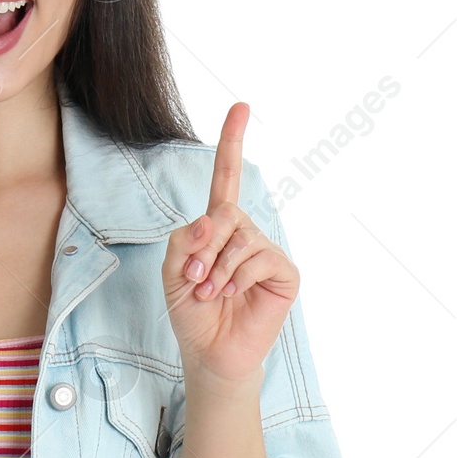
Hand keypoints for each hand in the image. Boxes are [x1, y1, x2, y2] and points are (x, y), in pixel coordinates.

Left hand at [160, 103, 298, 385]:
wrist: (209, 351)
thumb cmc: (191, 310)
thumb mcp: (172, 271)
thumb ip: (184, 239)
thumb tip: (211, 220)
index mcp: (217, 226)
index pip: (227, 177)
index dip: (232, 141)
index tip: (241, 106)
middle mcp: (245, 232)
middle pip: (225, 212)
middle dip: (203, 247)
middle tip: (195, 279)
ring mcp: (266, 250)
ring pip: (240, 238)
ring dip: (217, 269)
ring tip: (210, 293)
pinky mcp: (284, 272)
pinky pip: (260, 258)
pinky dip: (238, 278)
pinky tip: (233, 295)